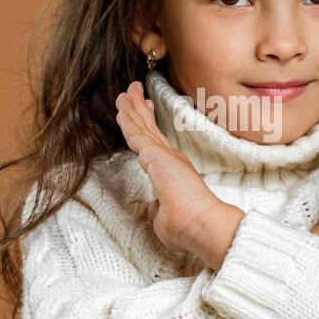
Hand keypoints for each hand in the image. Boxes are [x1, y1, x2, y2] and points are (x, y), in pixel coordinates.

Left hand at [115, 81, 243, 268]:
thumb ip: (158, 206)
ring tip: (125, 93)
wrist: (198, 223)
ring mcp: (163, 155)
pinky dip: (127, 119)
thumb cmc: (186, 226)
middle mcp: (170, 158)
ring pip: (141, 126)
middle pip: (150, 128)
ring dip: (131, 108)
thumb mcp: (166, 216)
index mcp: (173, 170)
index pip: (157, 143)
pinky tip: (121, 108)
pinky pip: (135, 133)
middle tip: (134, 92)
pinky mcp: (154, 156)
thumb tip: (155, 206)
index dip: (148, 125)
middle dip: (140, 109)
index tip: (144, 110)